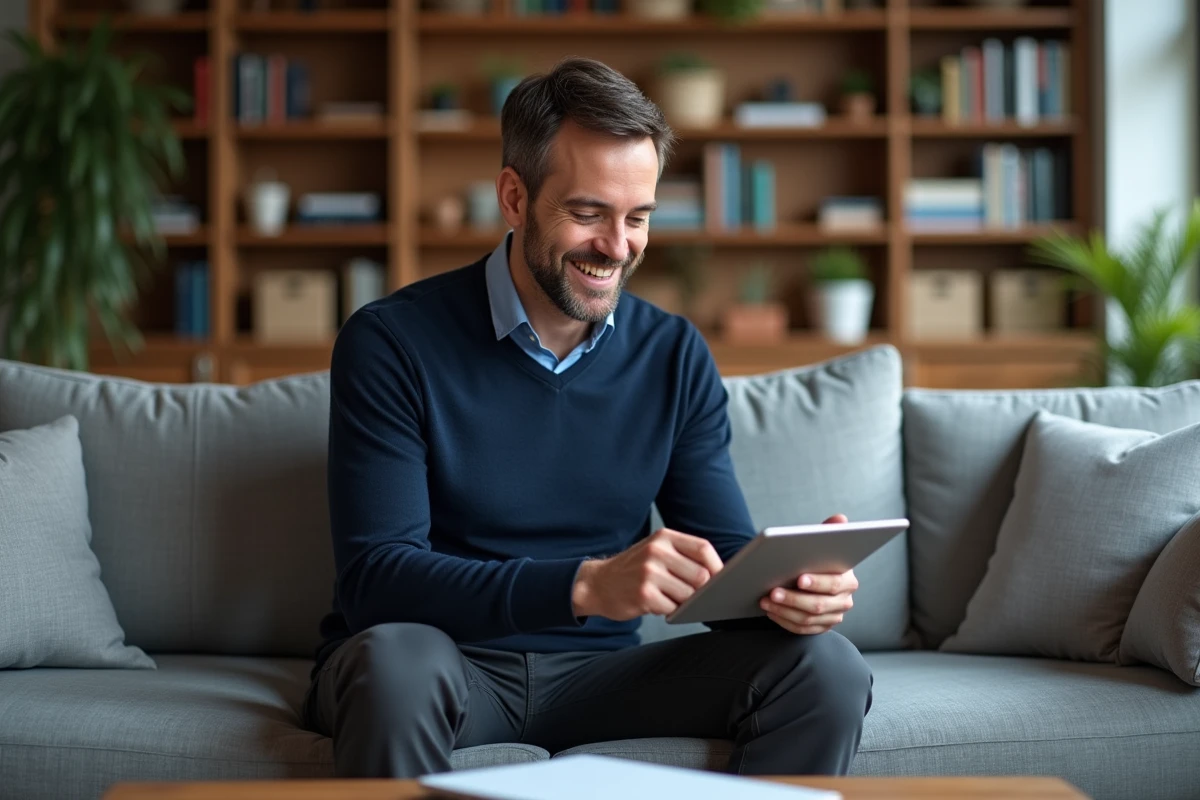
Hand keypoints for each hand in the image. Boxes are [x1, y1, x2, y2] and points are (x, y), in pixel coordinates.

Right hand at [572, 528, 723, 619]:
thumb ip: (684, 556)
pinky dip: (669, 611)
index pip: (703, 548)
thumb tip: (718, 576)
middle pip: (701, 575)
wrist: (597, 584)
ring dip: (684, 602)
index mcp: (664, 537)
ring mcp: (649, 573)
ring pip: (688, 595)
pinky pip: (672, 608)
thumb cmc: (634, 569)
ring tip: (670, 598)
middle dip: (701, 590)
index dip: (717, 566)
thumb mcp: (656, 551)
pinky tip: (657, 604)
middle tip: (692, 595)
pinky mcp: (643, 594)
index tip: (720, 579)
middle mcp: (656, 551)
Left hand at [760, 514, 858, 635]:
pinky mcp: (821, 628)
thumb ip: (829, 532)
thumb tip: (840, 519)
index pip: (834, 584)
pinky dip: (784, 621)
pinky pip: (802, 630)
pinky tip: (770, 611)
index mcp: (848, 580)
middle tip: (773, 591)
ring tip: (766, 600)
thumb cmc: (816, 559)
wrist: (812, 579)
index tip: (799, 579)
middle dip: (793, 599)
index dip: (817, 583)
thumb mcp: (822, 544)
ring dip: (784, 610)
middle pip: (818, 605)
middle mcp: (844, 601)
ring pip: (808, 619)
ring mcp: (833, 617)